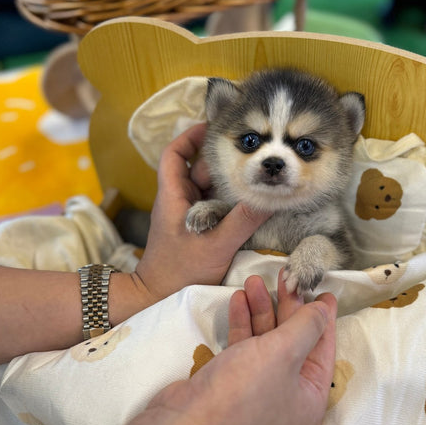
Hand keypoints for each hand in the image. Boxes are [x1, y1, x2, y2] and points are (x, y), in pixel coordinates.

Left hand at [132, 123, 269, 303]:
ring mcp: (186, 216)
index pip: (174, 154)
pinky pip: (213, 207)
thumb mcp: (216, 246)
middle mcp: (178, 201)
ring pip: (208, 189)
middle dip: (223, 161)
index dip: (191, 136)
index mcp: (173, 196)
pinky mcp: (195, 231)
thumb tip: (269, 197)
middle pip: (198, 169)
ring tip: (257, 175)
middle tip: (252, 155)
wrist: (156, 298)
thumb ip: (242, 221)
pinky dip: (229, 202)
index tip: (213, 126)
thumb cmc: (178, 272)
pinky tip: (250, 203)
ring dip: (229, 183)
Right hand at [141, 272, 336, 424]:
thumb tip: (324, 309)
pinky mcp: (230, 387)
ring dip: (261, 311)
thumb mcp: (284, 353)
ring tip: (253, 280)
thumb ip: (306, 326)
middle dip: (287, 308)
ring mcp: (257, 393)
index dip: (323, 317)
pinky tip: (237, 300)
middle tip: (284, 277)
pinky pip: (245, 350)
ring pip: (267, 343)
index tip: (322, 290)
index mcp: (311, 398)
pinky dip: (243, 325)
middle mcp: (288, 398)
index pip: (323, 349)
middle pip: (295, 343)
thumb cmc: (242, 393)